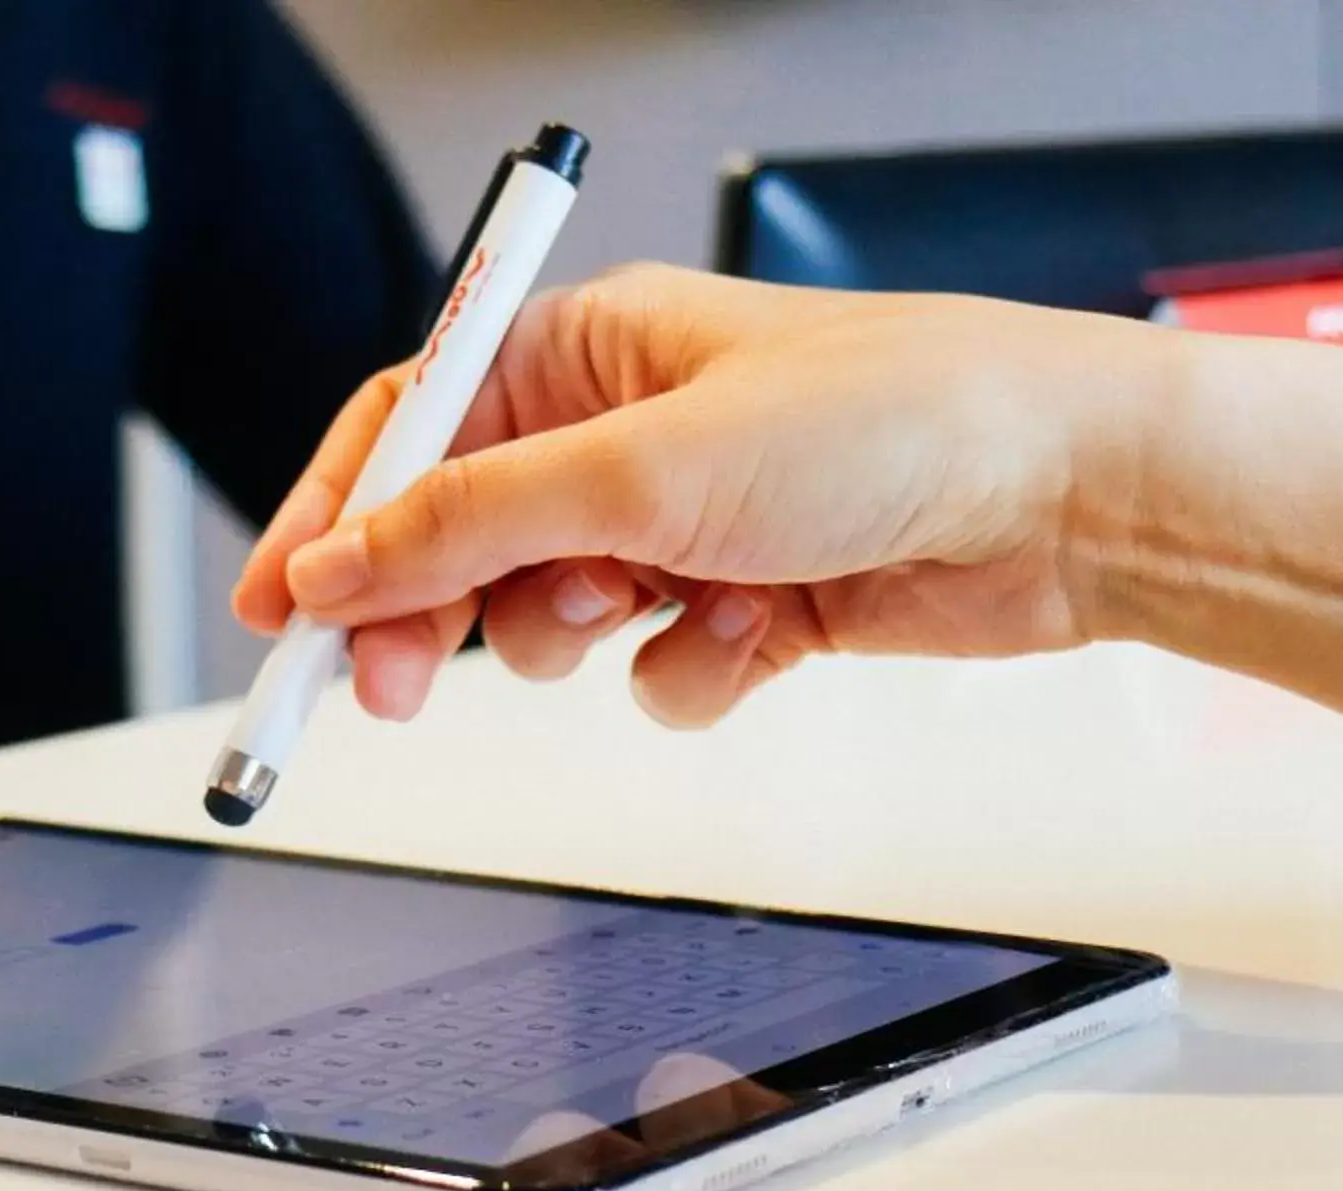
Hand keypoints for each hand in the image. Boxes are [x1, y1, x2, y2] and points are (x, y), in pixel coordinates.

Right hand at [231, 264, 1197, 727]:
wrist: (1062, 493)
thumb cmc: (887, 417)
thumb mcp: (640, 468)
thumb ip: (468, 526)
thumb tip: (336, 566)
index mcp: (586, 350)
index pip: (410, 429)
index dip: (334, 520)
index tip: (280, 615)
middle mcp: (628, 430)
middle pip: (464, 540)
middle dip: (439, 615)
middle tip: (396, 689)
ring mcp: (690, 522)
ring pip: (558, 620)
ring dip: (590, 639)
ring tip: (655, 610)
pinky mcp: (751, 603)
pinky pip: (660, 671)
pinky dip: (695, 671)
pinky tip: (760, 638)